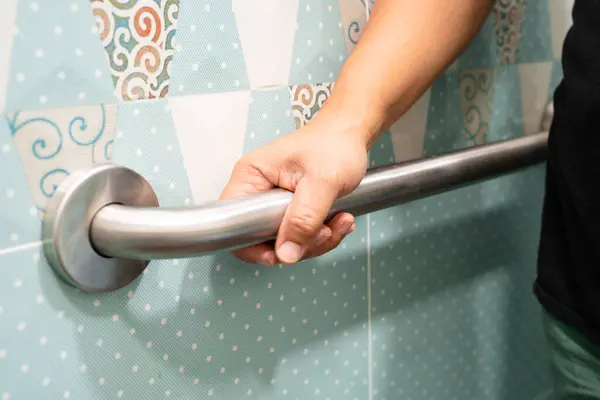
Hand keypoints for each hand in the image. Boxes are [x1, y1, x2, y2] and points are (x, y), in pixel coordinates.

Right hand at [220, 112, 368, 265]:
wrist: (351, 136)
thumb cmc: (334, 144)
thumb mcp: (322, 181)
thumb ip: (303, 219)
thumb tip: (286, 254)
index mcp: (251, 177)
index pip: (233, 223)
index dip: (253, 245)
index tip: (281, 252)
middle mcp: (257, 191)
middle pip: (261, 239)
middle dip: (299, 243)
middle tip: (324, 228)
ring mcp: (273, 202)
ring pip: (285, 242)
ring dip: (317, 239)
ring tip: (338, 219)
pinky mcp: (291, 210)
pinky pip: (300, 237)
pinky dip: (322, 235)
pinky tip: (338, 219)